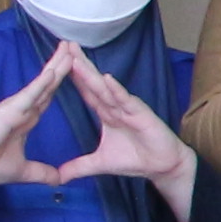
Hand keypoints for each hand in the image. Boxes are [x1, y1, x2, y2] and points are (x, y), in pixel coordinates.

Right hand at [0, 44, 82, 190]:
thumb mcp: (24, 171)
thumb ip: (43, 173)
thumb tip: (59, 180)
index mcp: (26, 119)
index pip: (47, 96)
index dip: (60, 81)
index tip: (75, 66)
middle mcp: (22, 109)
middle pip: (47, 84)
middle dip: (61, 65)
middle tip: (74, 46)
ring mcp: (15, 108)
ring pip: (40, 85)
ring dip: (54, 67)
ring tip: (68, 49)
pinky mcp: (8, 112)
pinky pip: (28, 96)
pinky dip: (40, 84)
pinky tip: (52, 72)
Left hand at [59, 54, 200, 212]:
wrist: (162, 167)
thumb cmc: (136, 159)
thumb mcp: (101, 164)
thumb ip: (79, 167)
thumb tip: (59, 177)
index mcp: (106, 113)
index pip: (86, 92)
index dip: (73, 77)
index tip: (58, 61)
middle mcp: (115, 106)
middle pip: (93, 83)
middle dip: (79, 64)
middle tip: (65, 44)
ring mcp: (128, 108)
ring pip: (105, 88)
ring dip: (91, 73)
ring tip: (77, 58)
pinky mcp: (141, 114)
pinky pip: (126, 100)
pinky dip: (116, 90)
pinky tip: (106, 78)